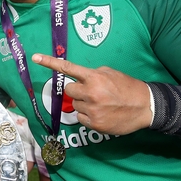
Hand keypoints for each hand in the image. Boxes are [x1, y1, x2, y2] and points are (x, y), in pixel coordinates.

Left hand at [31, 54, 151, 135]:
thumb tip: (79, 78)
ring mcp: (91, 109)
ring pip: (74, 105)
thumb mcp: (111, 73)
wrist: (145, 107)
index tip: (35, 57)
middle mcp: (90, 93)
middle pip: (68, 90)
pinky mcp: (94, 123)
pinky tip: (101, 113)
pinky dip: (88, 116)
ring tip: (101, 103)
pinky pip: (80, 117)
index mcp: (94, 77)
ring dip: (83, 103)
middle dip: (77, 90)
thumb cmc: (128, 87)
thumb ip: (93, 74)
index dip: (50, 62)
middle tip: (92, 92)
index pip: (68, 68)